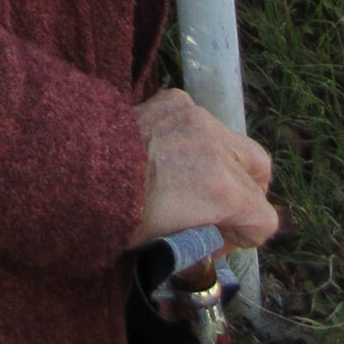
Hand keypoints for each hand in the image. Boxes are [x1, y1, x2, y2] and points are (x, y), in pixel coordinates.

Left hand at [129, 87, 278, 250]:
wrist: (79, 165)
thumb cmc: (121, 214)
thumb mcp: (171, 244)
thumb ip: (206, 239)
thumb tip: (215, 238)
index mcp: (222, 191)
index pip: (265, 218)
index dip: (246, 237)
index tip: (218, 241)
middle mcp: (218, 148)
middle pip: (260, 174)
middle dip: (245, 196)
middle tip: (216, 210)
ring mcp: (198, 117)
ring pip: (234, 142)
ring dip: (223, 163)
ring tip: (191, 180)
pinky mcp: (177, 99)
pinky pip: (202, 120)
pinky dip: (195, 138)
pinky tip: (168, 152)